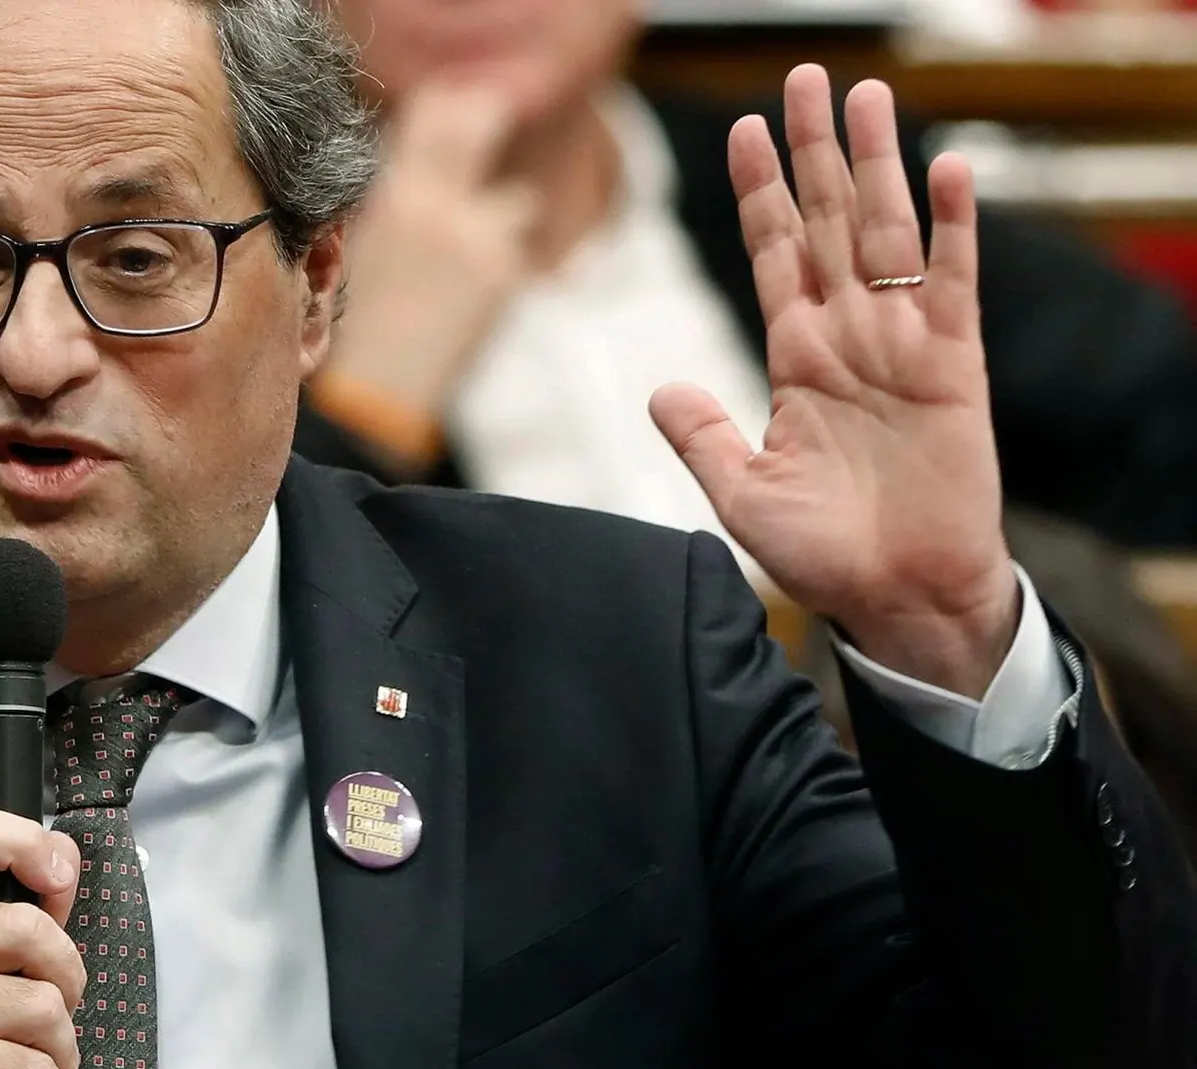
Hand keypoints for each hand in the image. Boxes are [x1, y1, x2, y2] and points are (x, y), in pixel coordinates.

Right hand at [0, 805, 85, 1068]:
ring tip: (21, 1054)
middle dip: (66, 980)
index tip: (57, 879)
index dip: (24, 841)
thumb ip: (6, 919)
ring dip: (55, 1044)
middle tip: (44, 1014)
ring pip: (43, 1005)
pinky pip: (31, 1062)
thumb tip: (61, 868)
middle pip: (28, 928)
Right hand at [321, 84, 537, 470]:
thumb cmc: (351, 323)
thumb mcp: (356, 245)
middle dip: (486, 129)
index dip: (451, 104)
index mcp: (398, 193)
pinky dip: (499, 263)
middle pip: (483, 128)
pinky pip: (514, 251)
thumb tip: (419, 169)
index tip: (455, 107)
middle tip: (481, 145)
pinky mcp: (507, 280)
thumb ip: (395, 197)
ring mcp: (485, 243)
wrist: (377, 394)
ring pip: (516, 201)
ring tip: (472, 246)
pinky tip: (471, 291)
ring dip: (500, 215)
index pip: (438, 112)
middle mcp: (446, 207)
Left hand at [649, 65, 1017, 698]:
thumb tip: (660, 390)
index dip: (759, 193)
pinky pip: (952, 282)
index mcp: (793, 358)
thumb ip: (702, 439)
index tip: (743, 132)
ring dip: (876, 166)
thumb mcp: (741, 496)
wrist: (898, 599)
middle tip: (806, 80)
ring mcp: (900, 344)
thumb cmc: (824, 556)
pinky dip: (952, 227)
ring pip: (885, 234)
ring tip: (866, 96)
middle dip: (814, 153)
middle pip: (827, 222)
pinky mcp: (953, 365)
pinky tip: (947, 169)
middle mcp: (846, 337)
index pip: (772, 254)